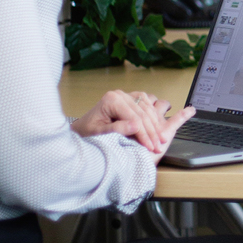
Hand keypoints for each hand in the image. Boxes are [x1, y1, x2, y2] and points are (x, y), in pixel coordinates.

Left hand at [71, 89, 194, 159]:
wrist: (81, 128)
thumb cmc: (86, 132)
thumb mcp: (99, 133)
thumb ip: (117, 129)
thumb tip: (137, 126)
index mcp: (112, 100)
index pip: (134, 117)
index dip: (144, 134)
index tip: (151, 147)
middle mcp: (120, 94)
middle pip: (142, 113)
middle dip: (152, 131)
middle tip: (158, 146)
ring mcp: (126, 95)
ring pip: (147, 107)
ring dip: (156, 124)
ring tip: (161, 139)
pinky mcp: (130, 98)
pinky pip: (147, 103)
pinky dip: (153, 115)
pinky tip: (158, 125)